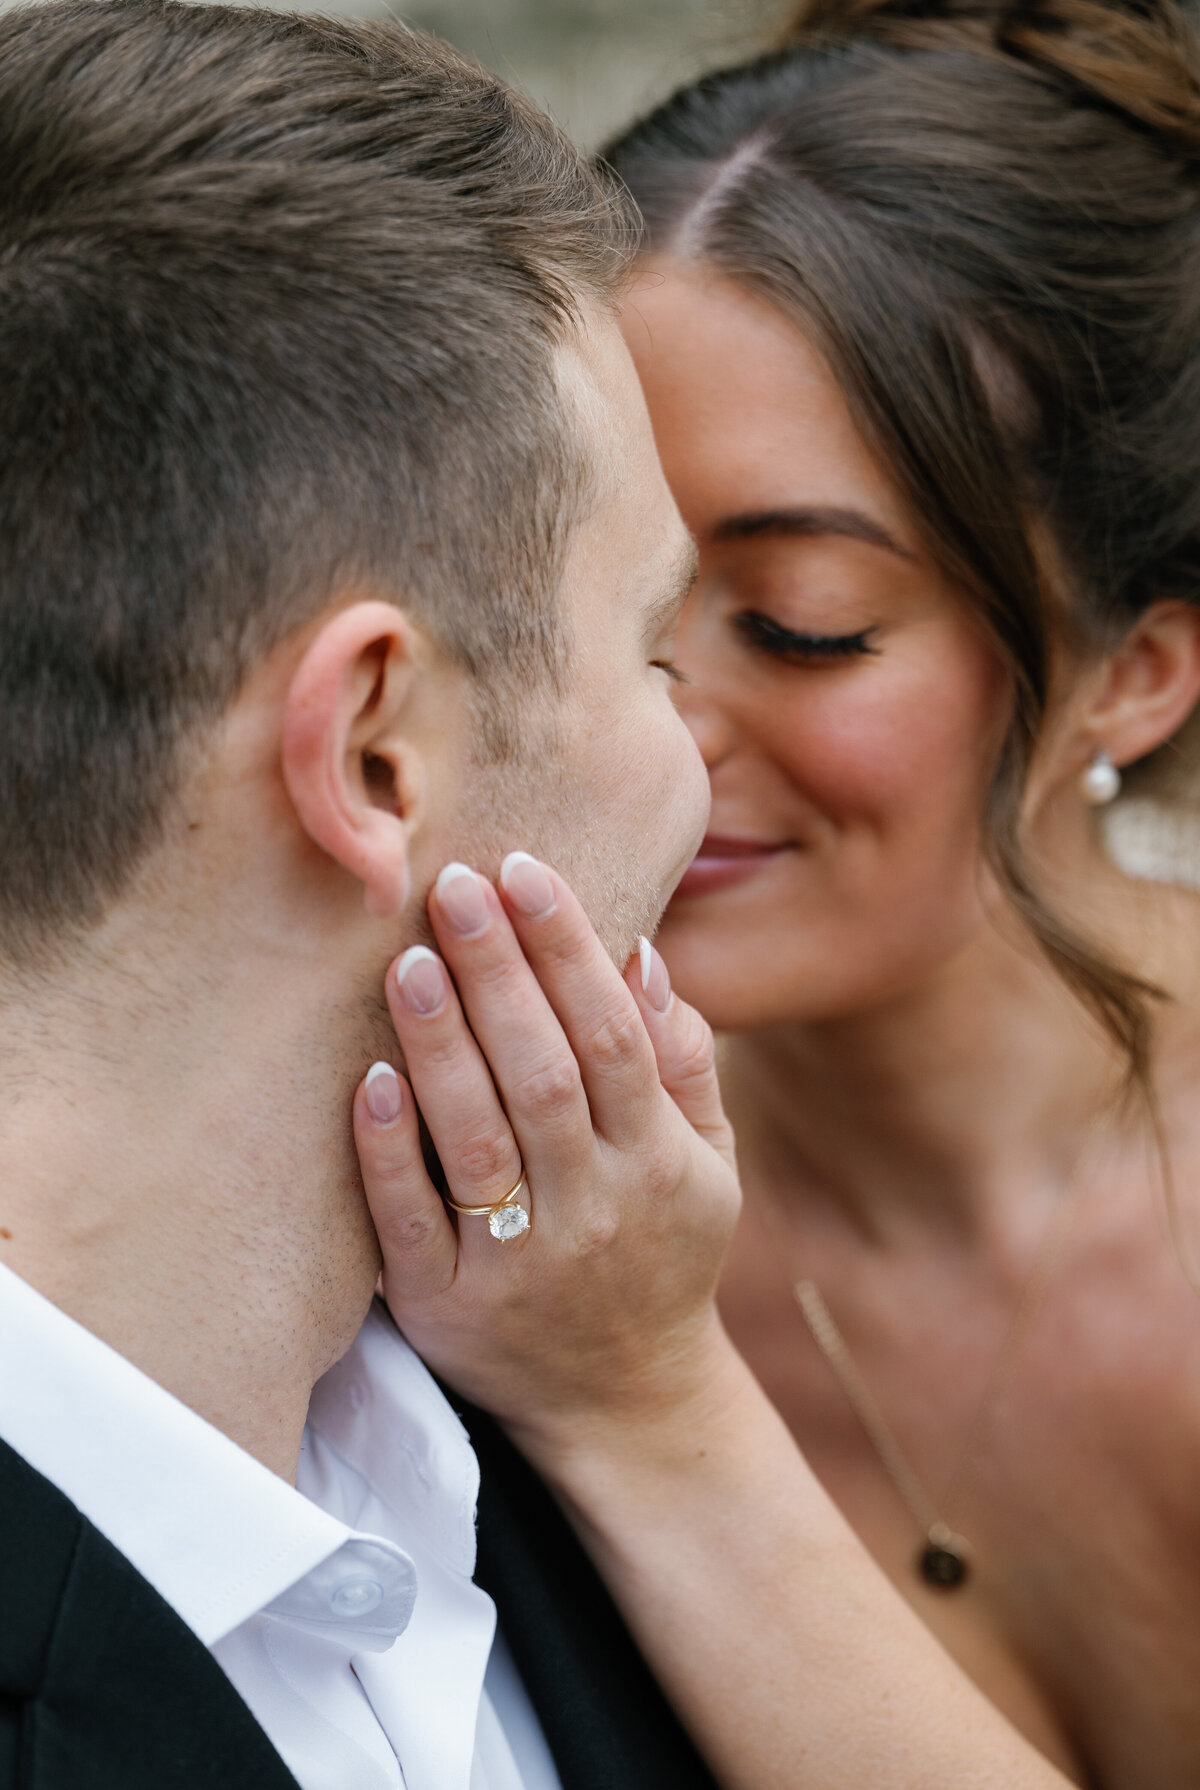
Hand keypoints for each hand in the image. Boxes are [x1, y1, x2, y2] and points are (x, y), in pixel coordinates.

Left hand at [353, 853, 741, 1459]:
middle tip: (453, 884)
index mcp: (659, 1162)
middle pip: (542, 1071)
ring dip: (441, 1043)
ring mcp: (517, 1262)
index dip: (567, 948)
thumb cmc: (662, 1254)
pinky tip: (368, 1078)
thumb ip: (683, 1063)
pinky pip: (411, 1221)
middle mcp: (594, 1207)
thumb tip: (641, 954)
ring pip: (478, 1137)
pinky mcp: (446, 1307)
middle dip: (497, 970)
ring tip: (406, 958)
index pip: (611, 1035)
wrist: (625, 1401)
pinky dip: (389, 1150)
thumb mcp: (710, 1166)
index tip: (523, 870)